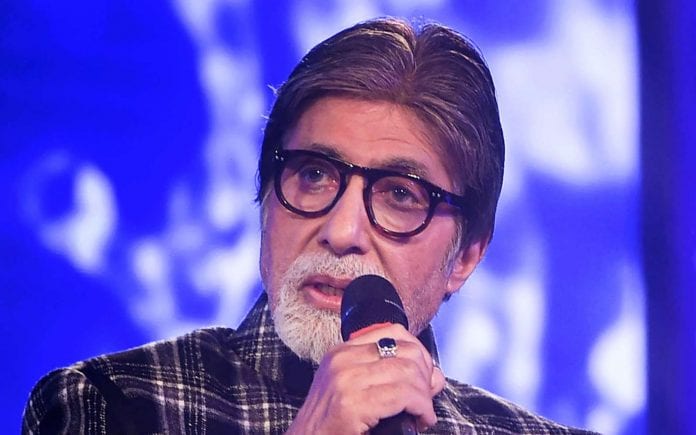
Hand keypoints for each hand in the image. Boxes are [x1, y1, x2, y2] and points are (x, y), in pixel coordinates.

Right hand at [286, 323, 445, 433]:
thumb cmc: (330, 426)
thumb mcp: (354, 391)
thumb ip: (389, 378)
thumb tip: (434, 375)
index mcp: (341, 352)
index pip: (393, 332)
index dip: (419, 352)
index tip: (424, 375)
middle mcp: (342, 361)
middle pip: (406, 352)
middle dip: (426, 376)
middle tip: (425, 399)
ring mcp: (345, 381)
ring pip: (408, 373)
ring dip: (425, 397)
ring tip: (423, 413)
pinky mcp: (352, 404)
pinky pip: (403, 396)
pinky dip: (421, 408)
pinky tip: (420, 420)